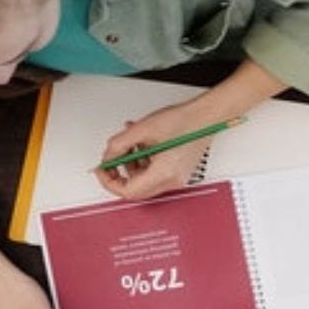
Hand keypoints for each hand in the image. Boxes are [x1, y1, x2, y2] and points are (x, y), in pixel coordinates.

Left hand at [96, 101, 224, 199]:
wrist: (206, 117)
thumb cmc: (184, 121)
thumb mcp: (142, 130)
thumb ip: (119, 144)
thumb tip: (108, 156)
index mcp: (163, 173)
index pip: (128, 191)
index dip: (109, 181)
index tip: (103, 170)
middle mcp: (171, 181)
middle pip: (135, 190)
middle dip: (119, 174)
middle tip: (111, 160)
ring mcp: (176, 179)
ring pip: (143, 182)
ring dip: (131, 165)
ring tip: (130, 144)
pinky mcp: (177, 173)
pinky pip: (153, 174)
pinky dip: (143, 162)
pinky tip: (142, 144)